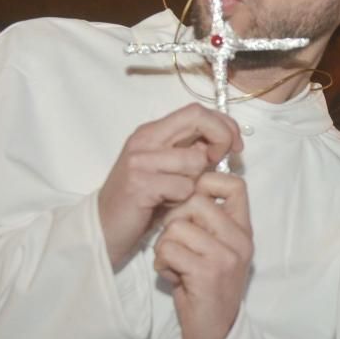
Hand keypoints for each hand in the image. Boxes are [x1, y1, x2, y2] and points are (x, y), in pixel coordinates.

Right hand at [98, 103, 242, 267]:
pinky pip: (184, 187)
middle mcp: (145, 139)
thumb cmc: (143, 200)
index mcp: (153, 131)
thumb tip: (223, 142)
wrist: (105, 228)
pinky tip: (168, 205)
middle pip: (198, 119)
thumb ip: (192, 152)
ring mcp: (140, 160)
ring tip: (179, 193)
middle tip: (221, 160)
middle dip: (221, 139)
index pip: (197, 111)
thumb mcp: (169, 169)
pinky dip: (183, 199)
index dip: (223, 124)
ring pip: (195, 160)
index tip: (235, 145)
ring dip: (196, 181)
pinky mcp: (139, 184)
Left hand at [153, 172, 252, 338]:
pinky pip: (169, 249)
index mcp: (243, 230)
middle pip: (196, 201)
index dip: (206, 183)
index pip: (235, 184)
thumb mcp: (216, 250)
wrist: (213, 333)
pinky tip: (171, 275)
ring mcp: (226, 256)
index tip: (190, 201)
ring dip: (165, 245)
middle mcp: (240, 240)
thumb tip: (186, 187)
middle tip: (175, 241)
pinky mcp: (207, 273)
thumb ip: (208, 222)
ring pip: (177, 225)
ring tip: (173, 262)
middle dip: (174, 219)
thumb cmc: (207, 288)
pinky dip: (161, 262)